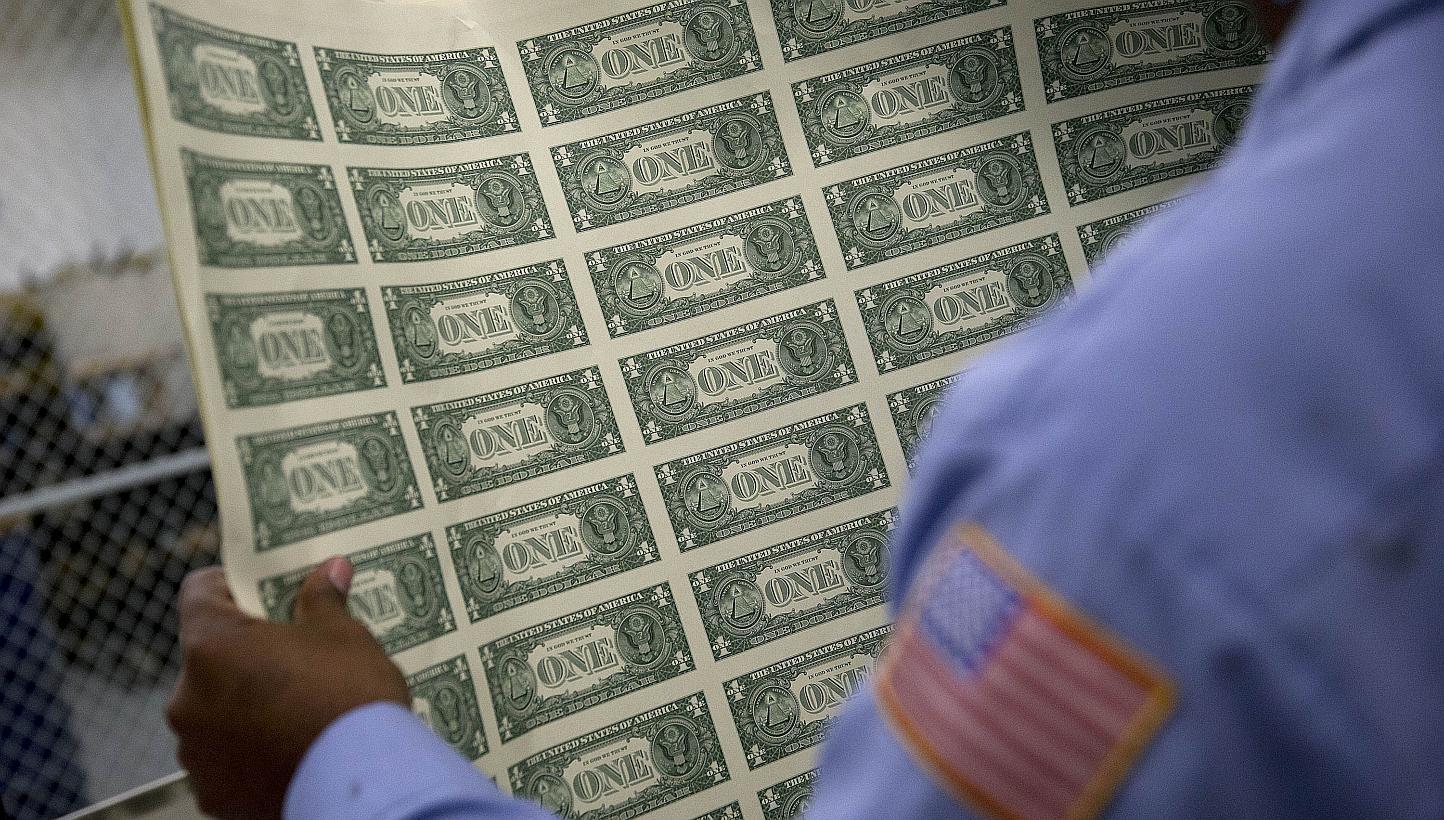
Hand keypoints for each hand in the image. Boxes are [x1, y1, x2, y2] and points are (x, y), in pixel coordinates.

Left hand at [167, 558, 409, 818]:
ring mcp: (196, 752)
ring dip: (242, 706)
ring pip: (213, 712)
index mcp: (212, 645)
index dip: (229, 585)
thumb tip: (331, 568)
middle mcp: (187, 698)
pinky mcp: (213, 794)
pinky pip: (223, 760)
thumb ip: (323, 600)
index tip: (259, 591)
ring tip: (293, 712)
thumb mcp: (344, 637)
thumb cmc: (349, 696)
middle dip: (243, 655)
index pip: (199, 592)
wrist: (361, 782)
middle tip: (290, 658)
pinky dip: (248, 752)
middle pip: (207, 658)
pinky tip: (287, 750)